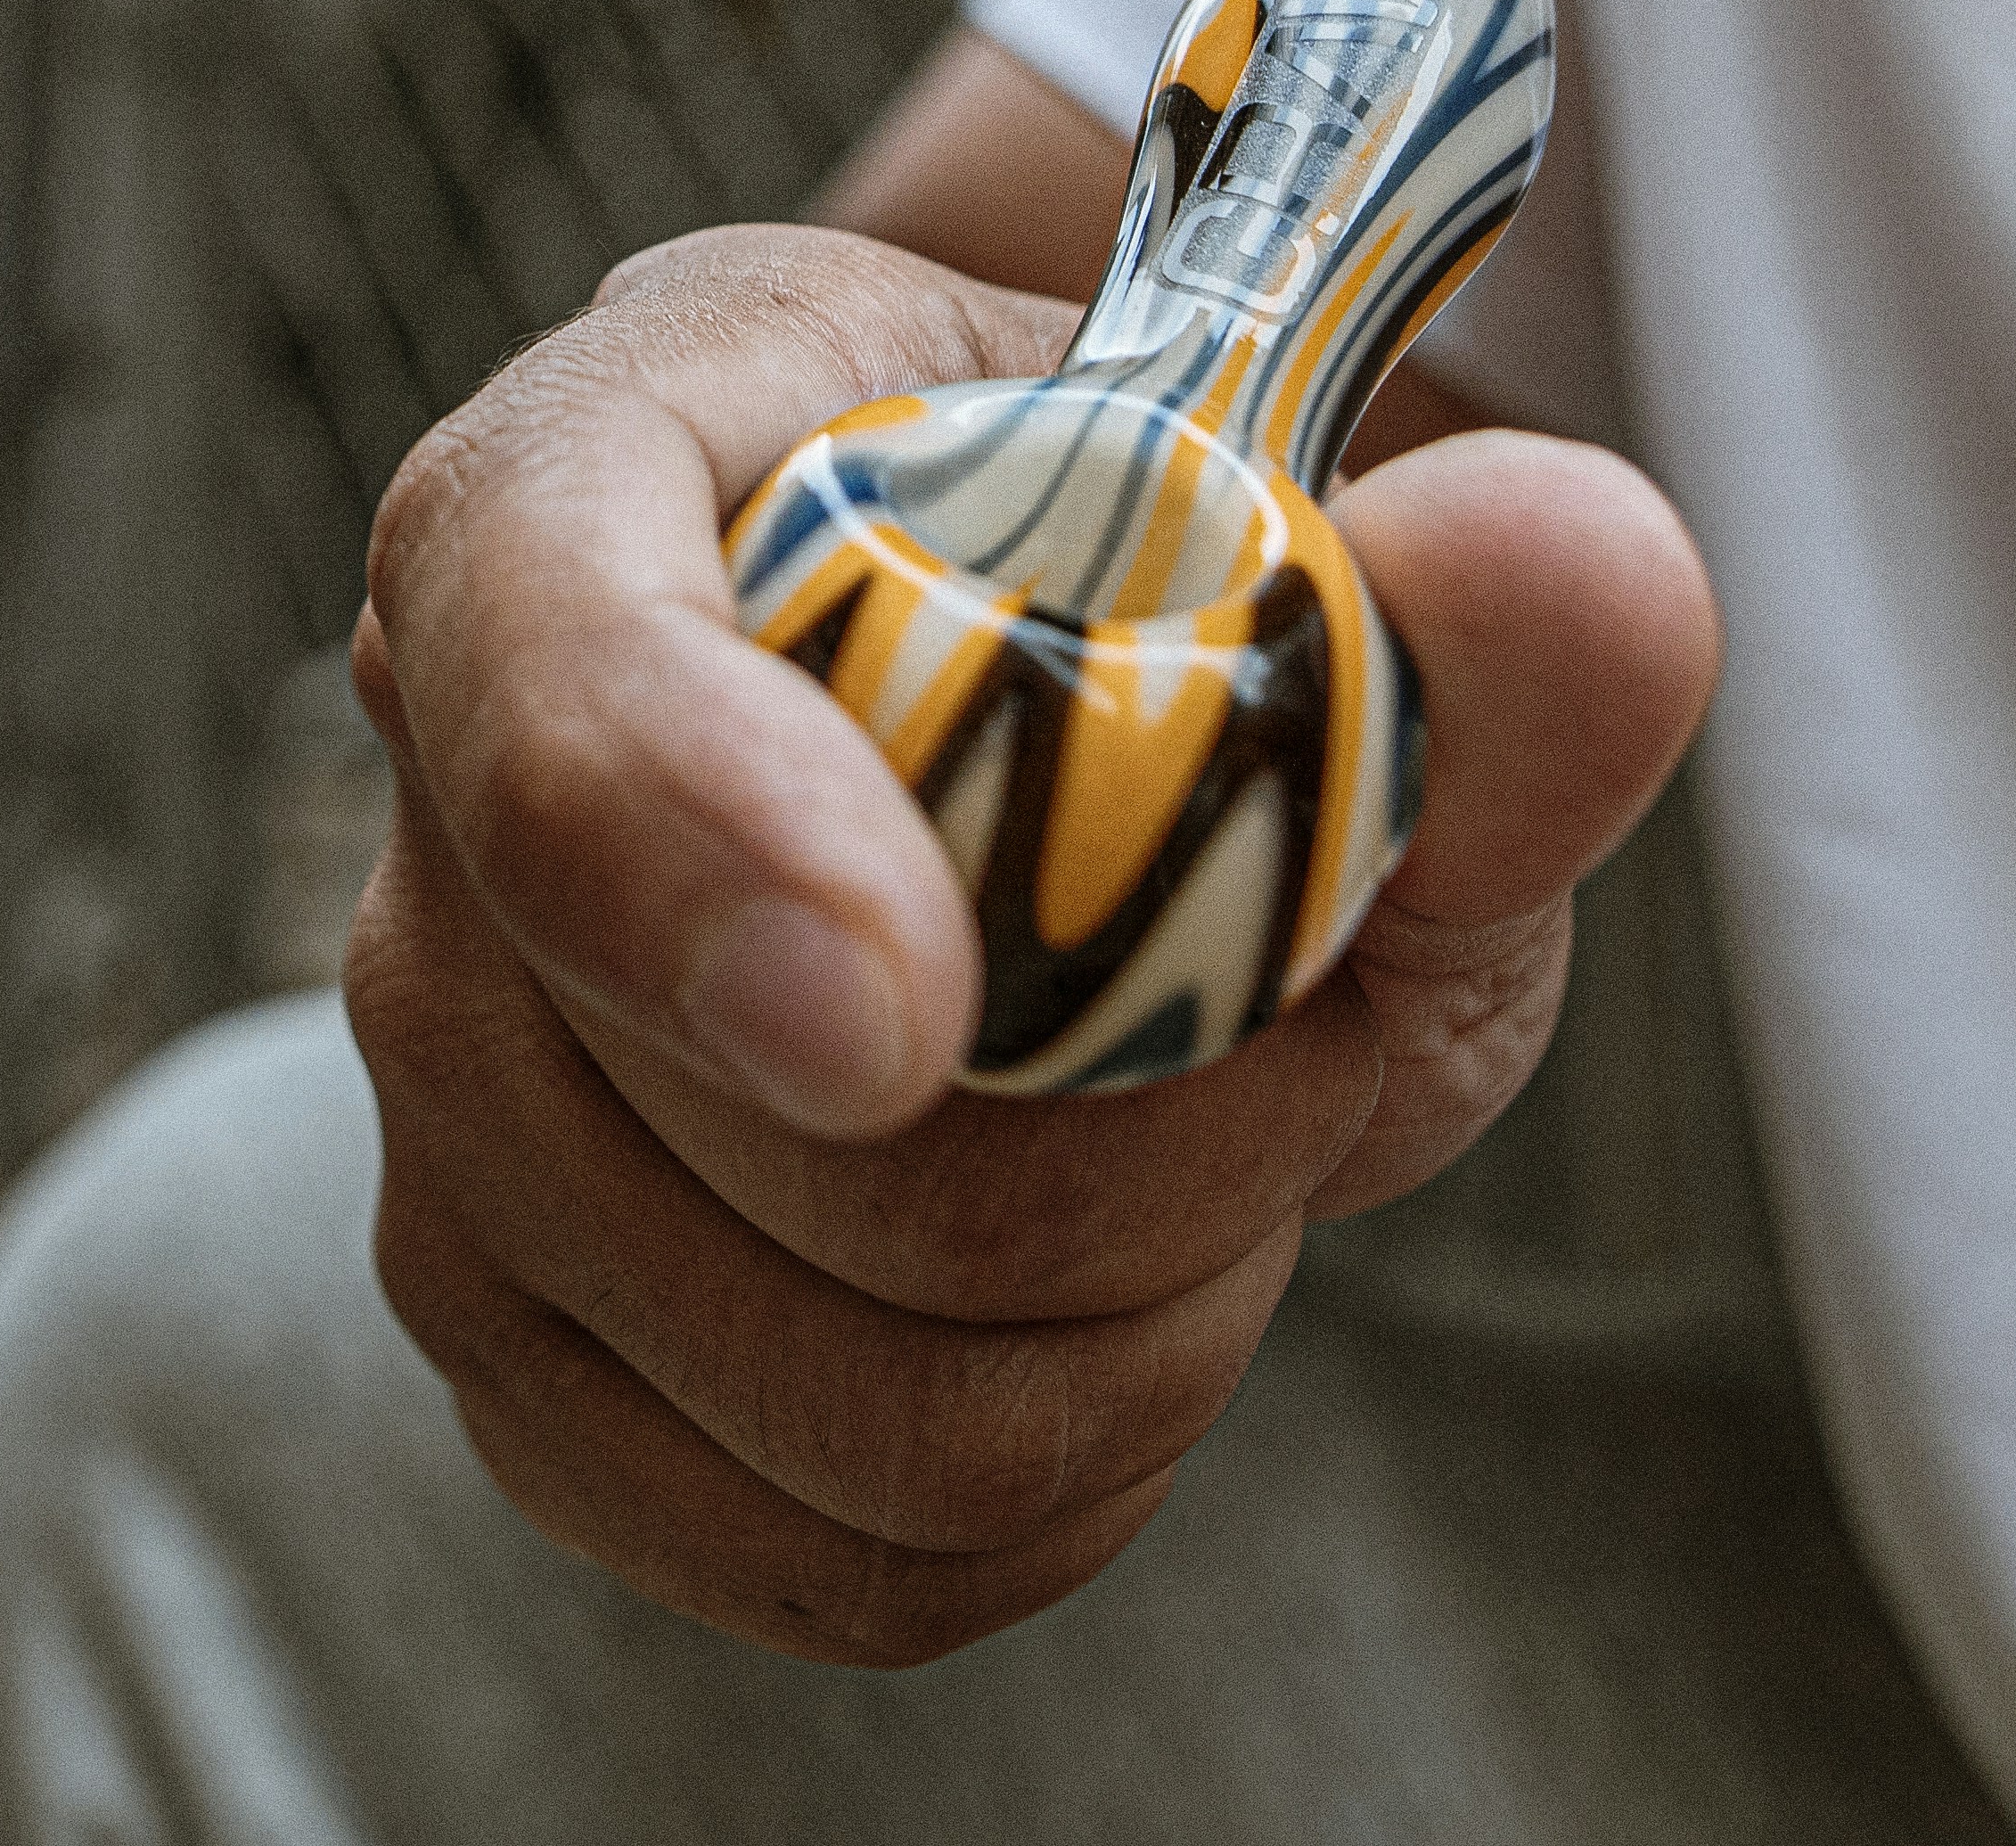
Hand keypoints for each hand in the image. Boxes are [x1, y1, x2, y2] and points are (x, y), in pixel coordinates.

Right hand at [342, 224, 1715, 1663]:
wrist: (1093, 718)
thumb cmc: (1178, 600)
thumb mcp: (1366, 559)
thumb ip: (1474, 586)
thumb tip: (1565, 570)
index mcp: (609, 463)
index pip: (539, 647)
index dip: (695, 845)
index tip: (910, 1019)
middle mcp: (450, 780)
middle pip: (789, 1126)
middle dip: (1179, 1125)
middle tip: (1291, 987)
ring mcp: (450, 1093)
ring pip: (854, 1393)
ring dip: (1159, 1311)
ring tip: (1213, 1111)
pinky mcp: (525, 1347)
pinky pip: (848, 1552)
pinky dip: (1075, 1473)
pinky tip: (1121, 1281)